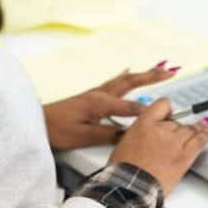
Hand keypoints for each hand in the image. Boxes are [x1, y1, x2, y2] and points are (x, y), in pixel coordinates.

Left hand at [43, 63, 179, 150]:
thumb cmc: (57, 129)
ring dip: (141, 75)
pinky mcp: (90, 96)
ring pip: (123, 80)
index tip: (165, 115)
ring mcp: (95, 93)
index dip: (148, 112)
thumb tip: (129, 133)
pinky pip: (114, 82)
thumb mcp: (83, 136)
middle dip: (150, 76)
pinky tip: (128, 73)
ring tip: (158, 70)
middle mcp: (99, 93)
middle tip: (169, 71)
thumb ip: (107, 133)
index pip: (130, 107)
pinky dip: (126, 77)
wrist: (38, 122)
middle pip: (130, 82)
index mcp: (99, 102)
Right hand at [109, 98, 207, 196]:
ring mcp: (174, 143)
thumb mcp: (126, 140)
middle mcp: (161, 129)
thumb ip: (142, 131)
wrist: (131, 185)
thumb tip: (150, 131)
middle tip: (181, 128)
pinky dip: (205, 136)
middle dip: (179, 125)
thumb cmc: (124, 167)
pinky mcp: (184, 157)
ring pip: (190, 129)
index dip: (168, 109)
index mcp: (144, 123)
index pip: (163, 105)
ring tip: (202, 126)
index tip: (171, 113)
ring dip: (196, 128)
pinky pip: (199, 142)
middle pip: (177, 120)